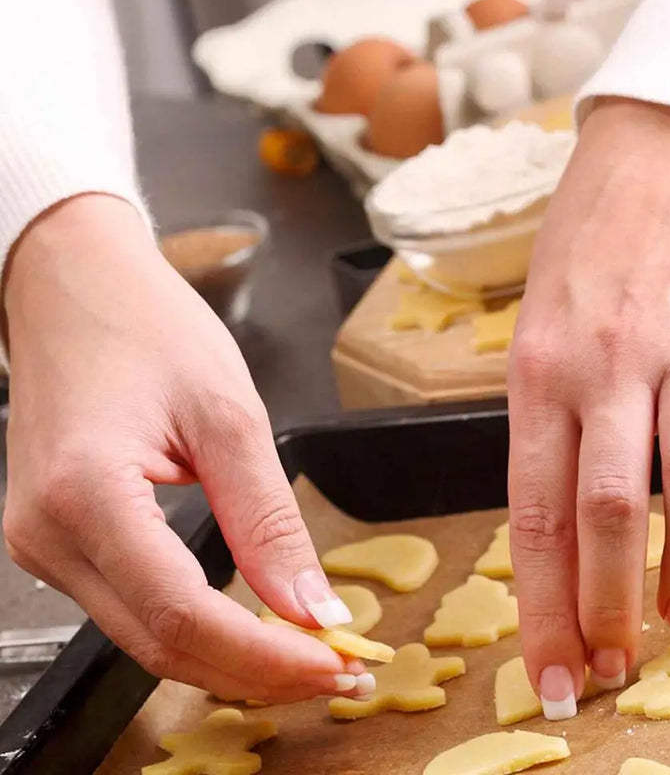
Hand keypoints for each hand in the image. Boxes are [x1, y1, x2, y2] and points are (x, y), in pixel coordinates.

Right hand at [2, 195, 369, 702]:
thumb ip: (267, 517)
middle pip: (160, 643)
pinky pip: (130, 607)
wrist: (73, 289)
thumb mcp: (227, 413)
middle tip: (336, 669)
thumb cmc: (147, 328)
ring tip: (304, 651)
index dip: (265, 655)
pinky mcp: (57, 540)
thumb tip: (310, 605)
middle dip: (255, 670)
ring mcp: (43, 544)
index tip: (335, 663)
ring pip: (144, 637)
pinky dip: (194, 627)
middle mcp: (48, 535)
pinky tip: (246, 623)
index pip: (183, 615)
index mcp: (87, 494)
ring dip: (227, 656)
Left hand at [508, 99, 669, 718]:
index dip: (543, 603)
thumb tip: (564, 524)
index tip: (551, 671)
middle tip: (616, 665)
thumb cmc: (592, 246)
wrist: (669, 148)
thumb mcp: (540, 328)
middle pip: (608, 513)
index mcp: (539, 370)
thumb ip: (551, 420)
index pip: (534, 511)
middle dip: (610, 605)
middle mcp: (608, 364)